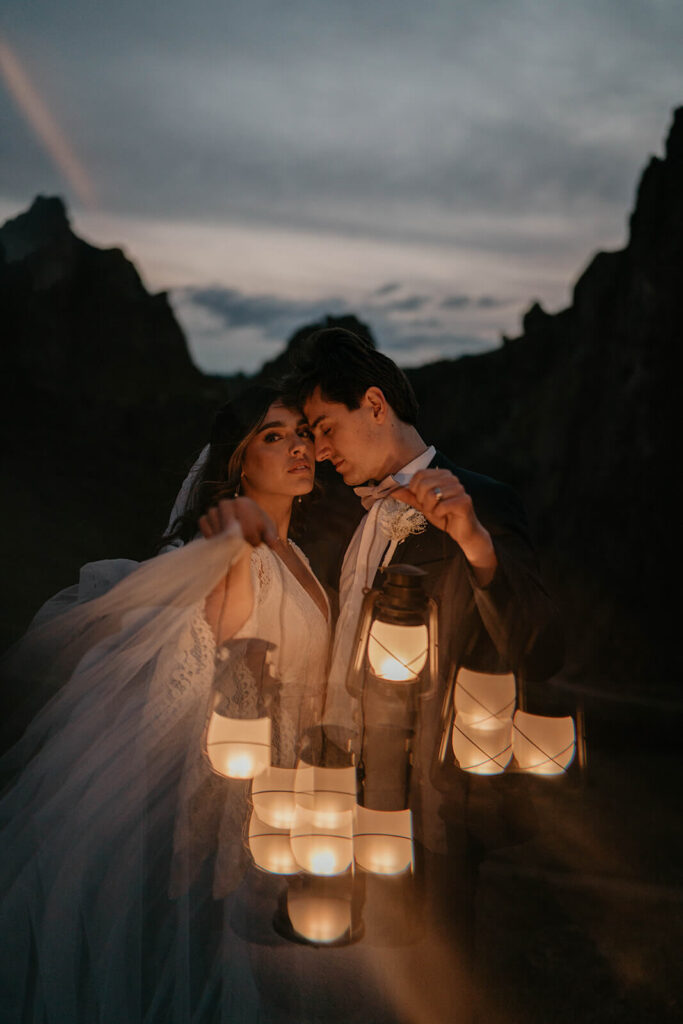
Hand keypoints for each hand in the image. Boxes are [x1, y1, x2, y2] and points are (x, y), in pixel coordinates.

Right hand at [198, 497, 277, 547]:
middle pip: (227, 519)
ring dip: (223, 535)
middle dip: (236, 535)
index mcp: (244, 503)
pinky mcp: (205, 519)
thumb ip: (271, 536)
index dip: (251, 534)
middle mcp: (228, 503)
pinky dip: (209, 533)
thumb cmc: (258, 529)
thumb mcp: (268, 532)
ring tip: (232, 546)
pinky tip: (219, 542)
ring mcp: (215, 510)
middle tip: (242, 546)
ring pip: (214, 519)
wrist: (246, 528)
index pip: (244, 518)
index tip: (255, 544)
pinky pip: (203, 523)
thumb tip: (273, 543)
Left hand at [392, 469, 497, 584]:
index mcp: (442, 474)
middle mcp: (452, 478)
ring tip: (439, 512)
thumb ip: (409, 496)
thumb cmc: (443, 516)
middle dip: (423, 501)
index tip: (422, 500)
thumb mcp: (423, 505)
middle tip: (431, 508)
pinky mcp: (465, 500)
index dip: (415, 489)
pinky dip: (439, 514)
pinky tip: (446, 516)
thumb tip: (392, 489)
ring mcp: (460, 488)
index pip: (419, 474)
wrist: (462, 532)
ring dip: (431, 509)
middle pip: (424, 484)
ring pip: (432, 495)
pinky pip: (442, 506)